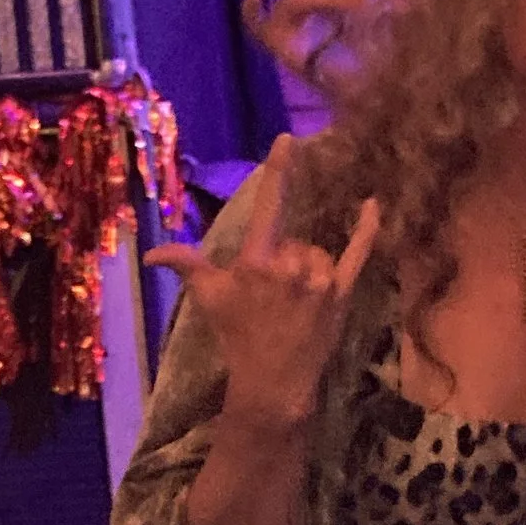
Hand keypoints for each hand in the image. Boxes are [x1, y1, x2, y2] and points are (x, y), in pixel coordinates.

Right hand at [145, 133, 380, 430]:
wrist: (272, 384)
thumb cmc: (237, 338)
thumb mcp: (208, 299)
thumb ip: (187, 265)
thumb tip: (154, 251)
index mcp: (256, 262)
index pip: (268, 207)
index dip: (278, 172)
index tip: (288, 140)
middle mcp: (291, 267)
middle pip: (294, 241)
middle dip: (284, 260)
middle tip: (272, 297)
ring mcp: (320, 281)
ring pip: (318, 253)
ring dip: (308, 269)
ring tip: (294, 303)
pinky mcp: (342, 295)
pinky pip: (357, 255)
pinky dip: (366, 230)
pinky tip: (372, 205)